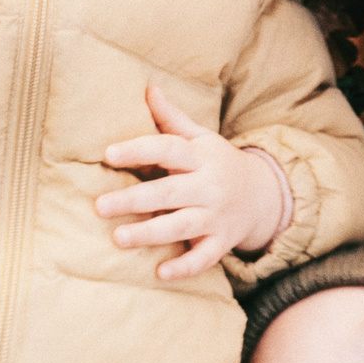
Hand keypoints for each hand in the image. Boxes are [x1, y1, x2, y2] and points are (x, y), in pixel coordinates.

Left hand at [98, 86, 289, 279]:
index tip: (108, 154)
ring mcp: (217, 216)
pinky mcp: (222, 242)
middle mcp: (209, 186)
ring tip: (118, 238)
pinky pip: (205, 257)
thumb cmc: (218, 164)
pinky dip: (185, 266)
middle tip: (99, 206)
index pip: (168, 149)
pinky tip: (160, 273)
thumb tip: (148, 88)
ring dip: (151, 233)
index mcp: (201, 157)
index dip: (139, 150)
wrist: (263, 196)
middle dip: (135, 199)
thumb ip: (172, 119)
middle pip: (170, 191)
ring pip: (183, 226)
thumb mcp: (201, 138)